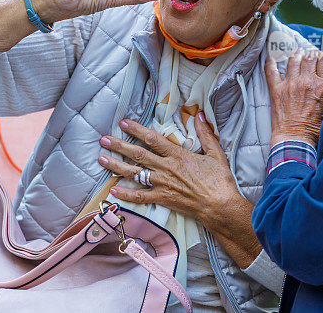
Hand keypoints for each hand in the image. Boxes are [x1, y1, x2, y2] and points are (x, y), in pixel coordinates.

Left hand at [99, 113, 261, 267]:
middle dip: (119, 146)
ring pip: (134, 173)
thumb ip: (205, 133)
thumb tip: (199, 114)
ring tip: (101, 159)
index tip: (123, 123)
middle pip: (138, 154)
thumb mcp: (216, 153)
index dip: (136, 130)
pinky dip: (126, 194)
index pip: (152, 139)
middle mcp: (166, 168)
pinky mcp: (162, 199)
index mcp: (178, 155)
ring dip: (116, 166)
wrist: (221, 207)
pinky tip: (113, 190)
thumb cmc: (220, 181)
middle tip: (104, 139)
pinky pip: (140, 197)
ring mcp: (162, 184)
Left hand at [264, 50, 322, 147]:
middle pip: (310, 57)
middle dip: (312, 54)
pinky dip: (270, 63)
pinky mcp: (276, 89)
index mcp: (322, 86)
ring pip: (293, 60)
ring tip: (298, 53)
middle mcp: (306, 81)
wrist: (295, 139)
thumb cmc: (314, 128)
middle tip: (312, 54)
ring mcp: (290, 84)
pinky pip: (271, 71)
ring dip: (297, 54)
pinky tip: (271, 59)